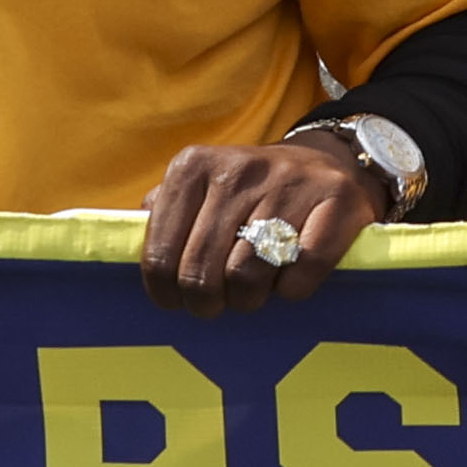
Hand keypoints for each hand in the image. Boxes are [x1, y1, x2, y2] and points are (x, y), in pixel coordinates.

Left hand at [137, 141, 383, 312]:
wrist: (330, 163)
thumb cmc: (251, 191)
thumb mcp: (200, 186)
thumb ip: (163, 213)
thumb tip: (129, 248)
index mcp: (194, 166)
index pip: (160, 255)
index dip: (165, 292)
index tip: (176, 301)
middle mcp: (238, 170)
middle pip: (202, 273)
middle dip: (206, 303)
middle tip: (217, 304)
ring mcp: (289, 184)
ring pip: (248, 278)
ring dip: (249, 298)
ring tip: (253, 289)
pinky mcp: (336, 202)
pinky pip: (302, 274)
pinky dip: (294, 290)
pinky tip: (290, 277)